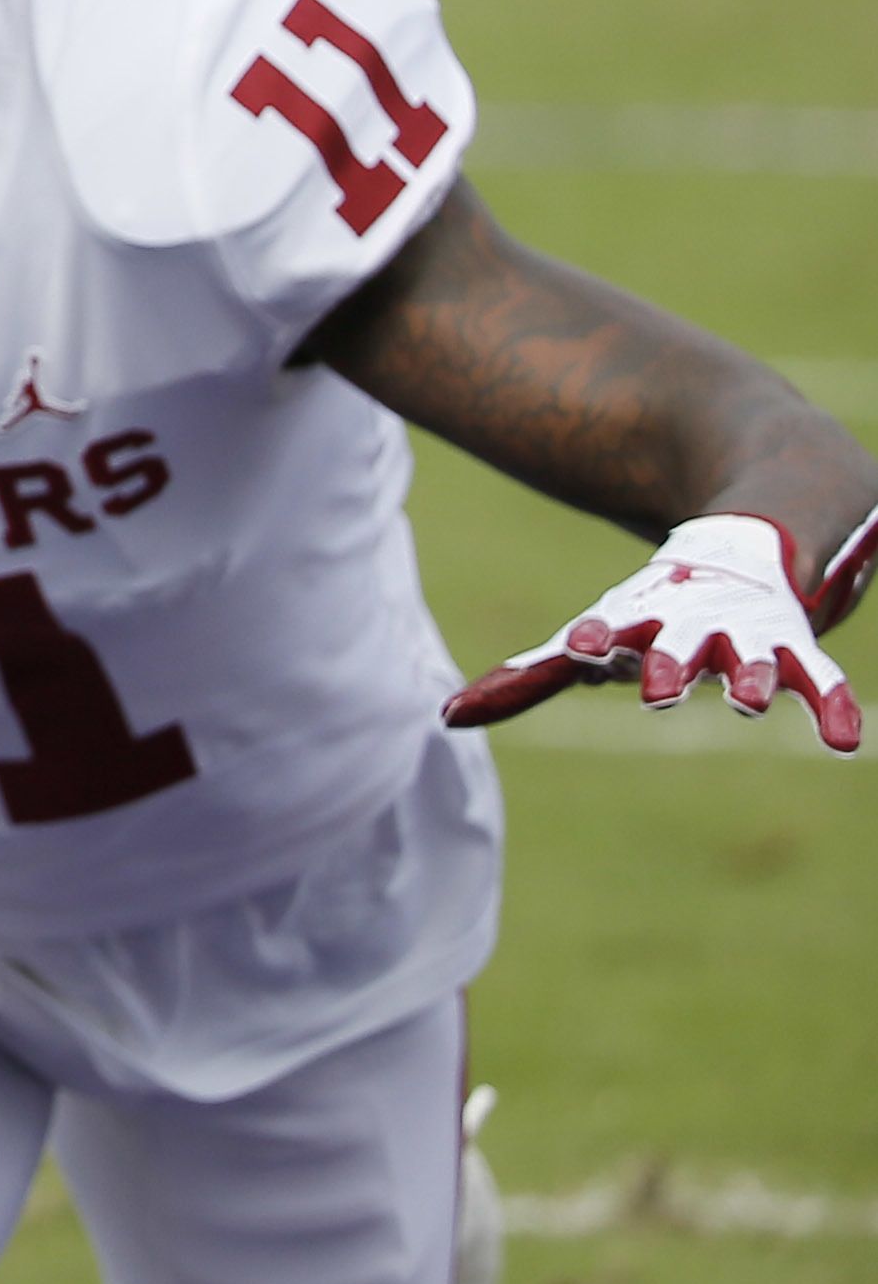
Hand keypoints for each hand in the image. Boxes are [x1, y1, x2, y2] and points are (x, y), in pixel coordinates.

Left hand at [443, 514, 858, 752]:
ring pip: (752, 658)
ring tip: (751, 702)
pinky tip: (848, 742)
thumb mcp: (593, 635)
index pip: (611, 632)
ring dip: (752, 678)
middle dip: (669, 665)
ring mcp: (746, 634)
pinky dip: (835, 708)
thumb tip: (446, 718)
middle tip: (657, 689)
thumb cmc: (651, 609)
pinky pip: (822, 680)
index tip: (583, 644)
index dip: (598, 639)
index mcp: (635, 621)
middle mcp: (689, 626)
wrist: (744, 541)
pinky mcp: (795, 645)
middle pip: (679, 647)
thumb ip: (526, 678)